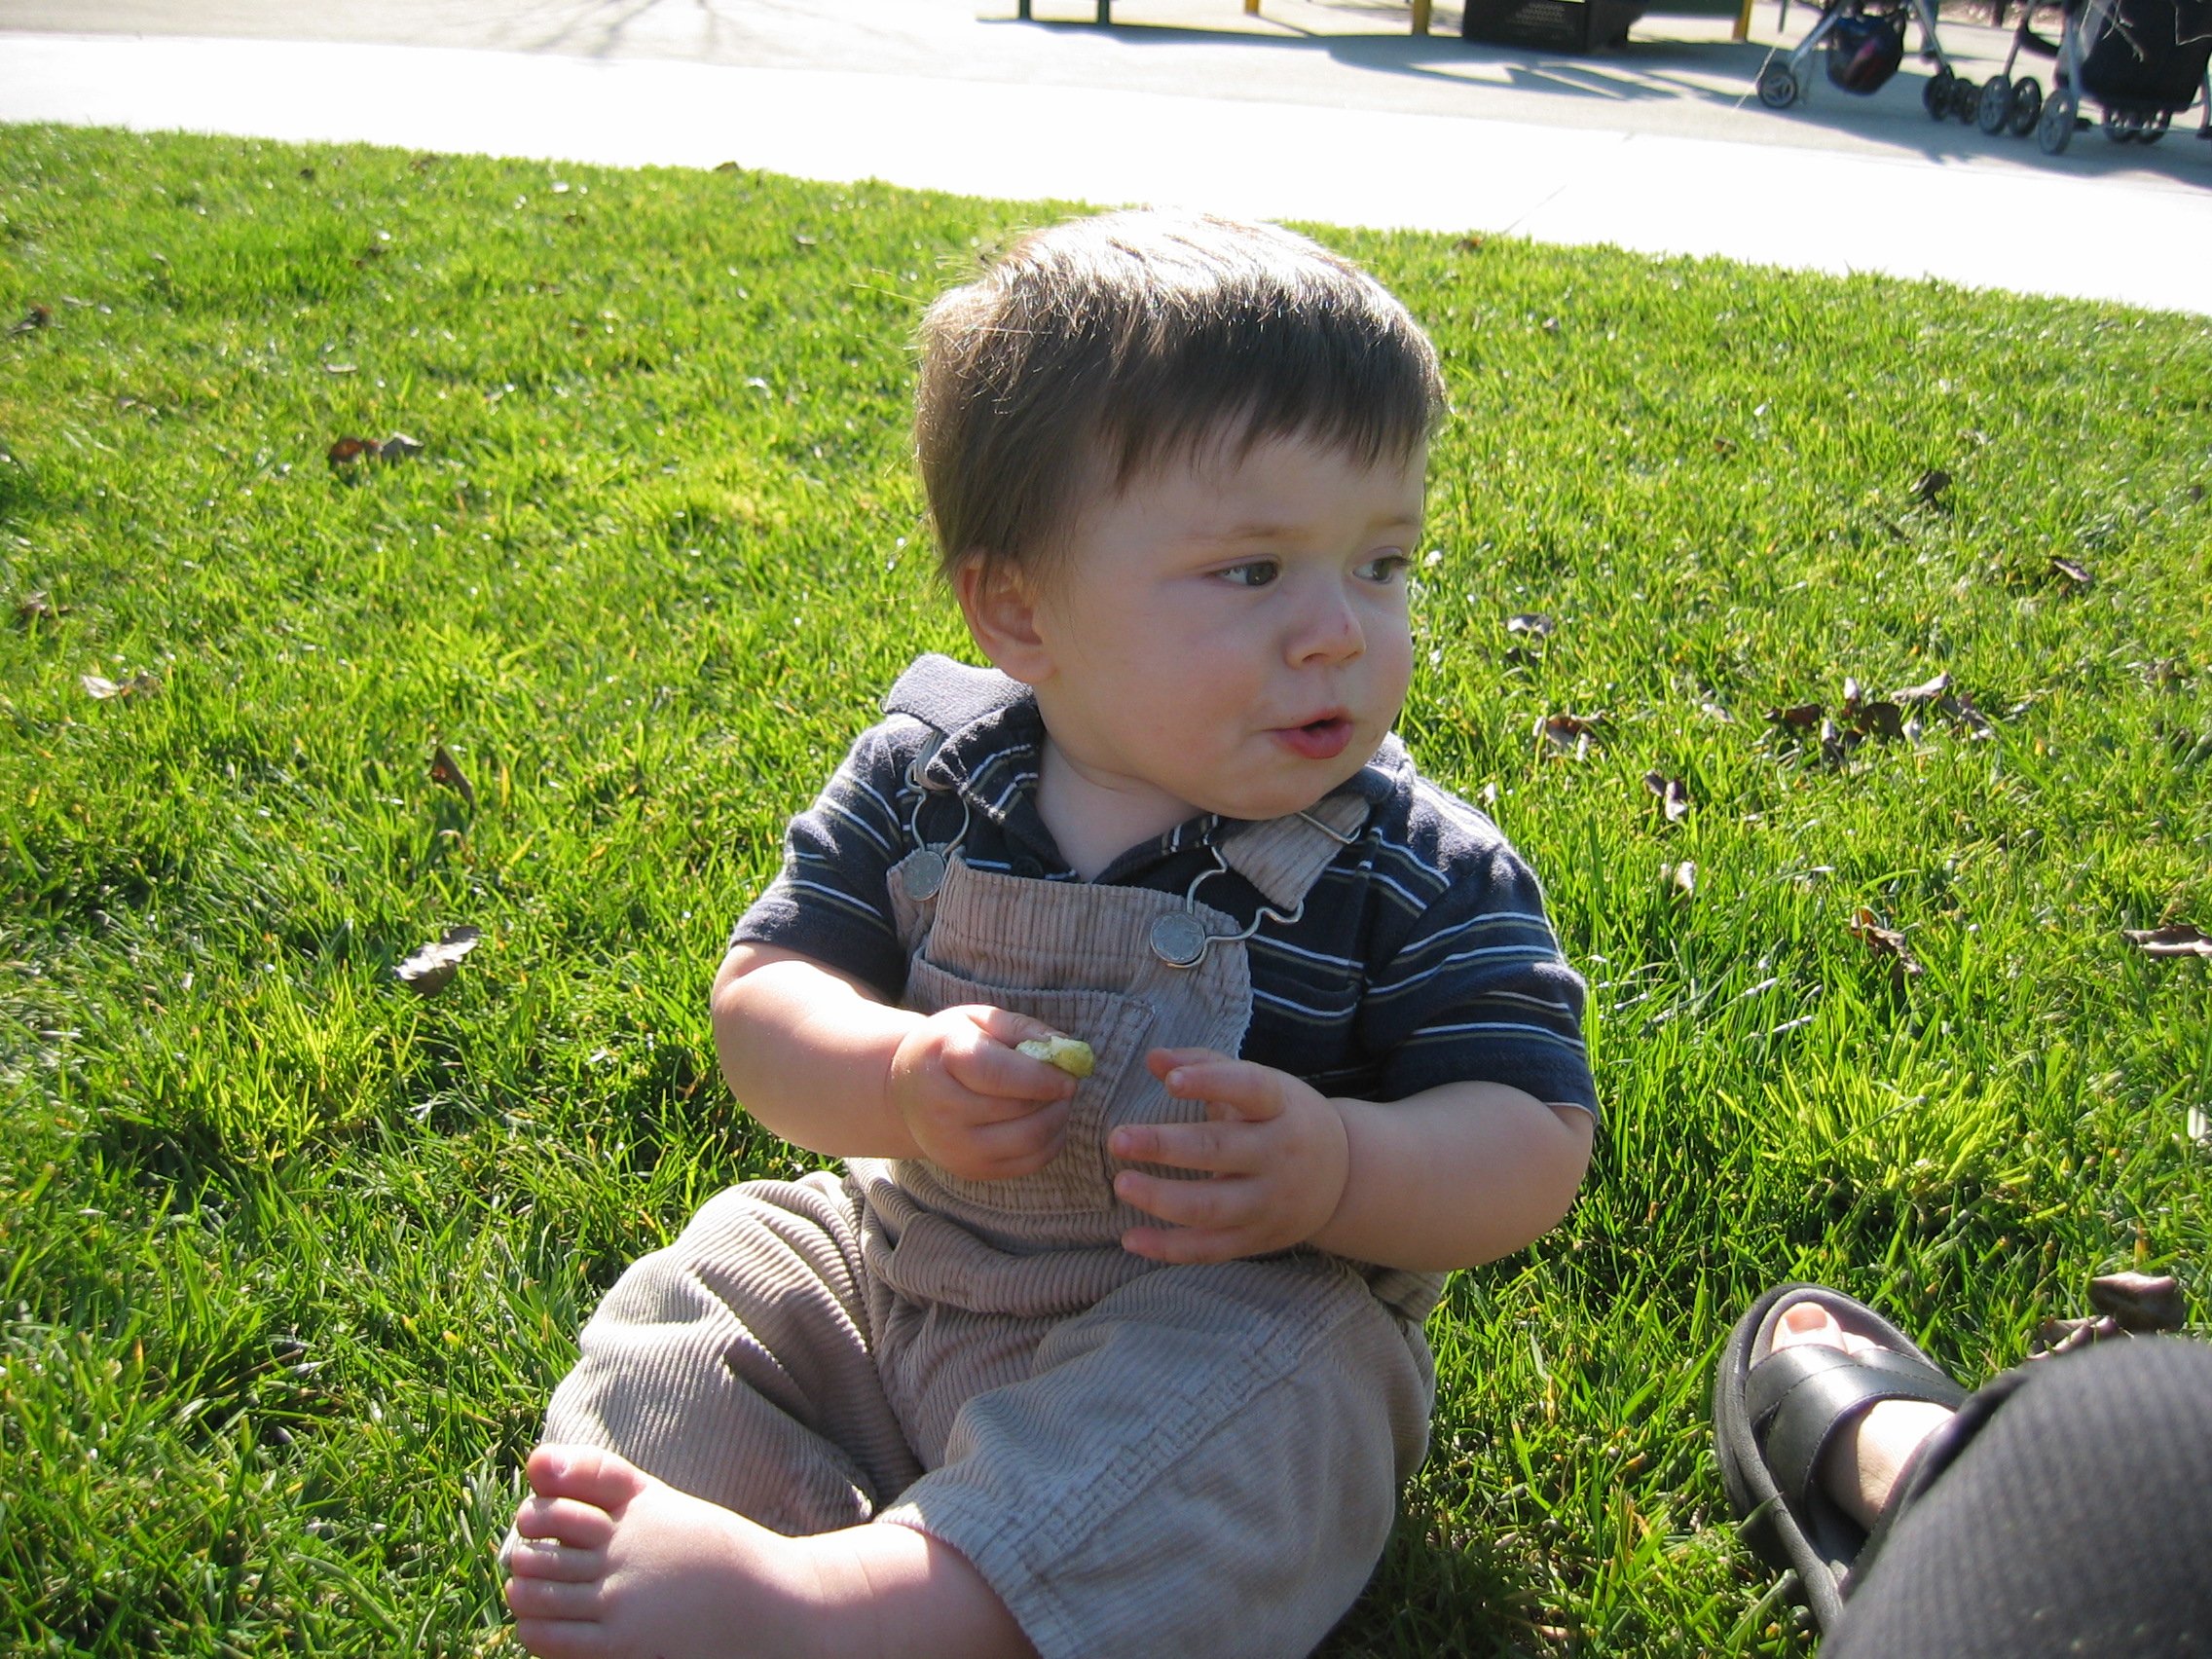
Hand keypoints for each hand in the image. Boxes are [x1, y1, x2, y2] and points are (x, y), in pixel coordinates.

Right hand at [886, 1005, 1077, 1180]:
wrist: (907, 1092)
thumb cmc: (949, 1048)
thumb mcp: (977, 1021)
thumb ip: (1022, 1029)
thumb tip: (1067, 1050)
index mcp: (943, 1060)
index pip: (998, 1075)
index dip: (1042, 1077)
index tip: (1070, 1077)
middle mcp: (942, 1109)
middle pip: (1017, 1109)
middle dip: (1055, 1097)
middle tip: (1066, 1084)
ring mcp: (953, 1146)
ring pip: (1028, 1141)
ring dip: (1057, 1120)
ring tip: (1058, 1102)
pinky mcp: (969, 1169)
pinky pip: (1027, 1163)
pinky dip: (1050, 1142)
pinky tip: (1047, 1122)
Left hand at [1106, 1048, 1349, 1263]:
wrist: (1343, 1177)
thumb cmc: (1283, 1118)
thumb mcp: (1259, 1084)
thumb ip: (1204, 1066)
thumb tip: (1153, 1059)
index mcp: (1279, 1107)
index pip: (1249, 1089)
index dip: (1210, 1083)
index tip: (1169, 1081)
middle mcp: (1278, 1155)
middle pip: (1219, 1150)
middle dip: (1165, 1146)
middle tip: (1117, 1139)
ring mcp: (1269, 1202)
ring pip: (1211, 1206)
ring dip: (1162, 1198)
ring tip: (1121, 1183)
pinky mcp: (1257, 1239)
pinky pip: (1209, 1249)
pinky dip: (1168, 1248)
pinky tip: (1130, 1238)